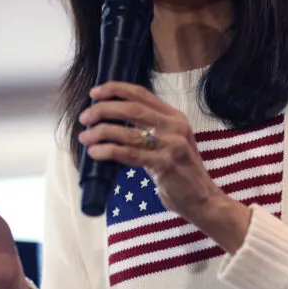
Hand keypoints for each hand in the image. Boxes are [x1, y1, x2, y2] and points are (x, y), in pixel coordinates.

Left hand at [78, 81, 226, 222]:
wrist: (203, 198)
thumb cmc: (181, 172)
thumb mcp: (171, 143)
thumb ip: (150, 131)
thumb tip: (112, 124)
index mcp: (175, 117)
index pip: (142, 94)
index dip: (115, 90)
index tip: (94, 93)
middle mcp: (175, 127)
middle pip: (132, 109)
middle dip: (103, 110)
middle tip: (85, 117)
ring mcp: (172, 145)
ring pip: (128, 132)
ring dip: (101, 132)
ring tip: (84, 137)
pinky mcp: (166, 164)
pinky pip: (130, 154)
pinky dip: (108, 151)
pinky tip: (95, 152)